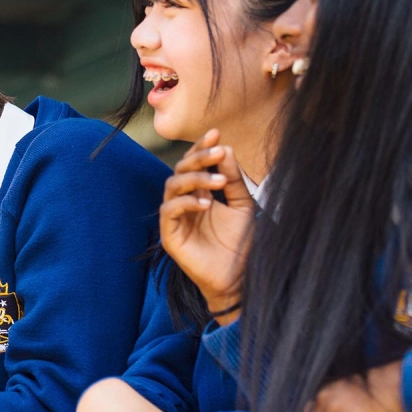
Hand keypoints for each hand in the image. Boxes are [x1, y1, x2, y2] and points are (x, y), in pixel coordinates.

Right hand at [159, 130, 255, 320]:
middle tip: (218, 150)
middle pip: (180, 170)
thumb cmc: (240, 244)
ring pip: (171, 186)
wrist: (239, 277)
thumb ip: (233, 180)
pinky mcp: (169, 236)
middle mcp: (184, 202)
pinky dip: (186, 203)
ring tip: (218, 181)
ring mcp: (175, 219)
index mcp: (199, 193)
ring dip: (194, 178)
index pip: (194, 164)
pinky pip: (169, 211)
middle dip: (199, 158)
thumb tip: (226, 149)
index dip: (202, 148)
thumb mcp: (242, 205)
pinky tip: (206, 204)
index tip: (216, 134)